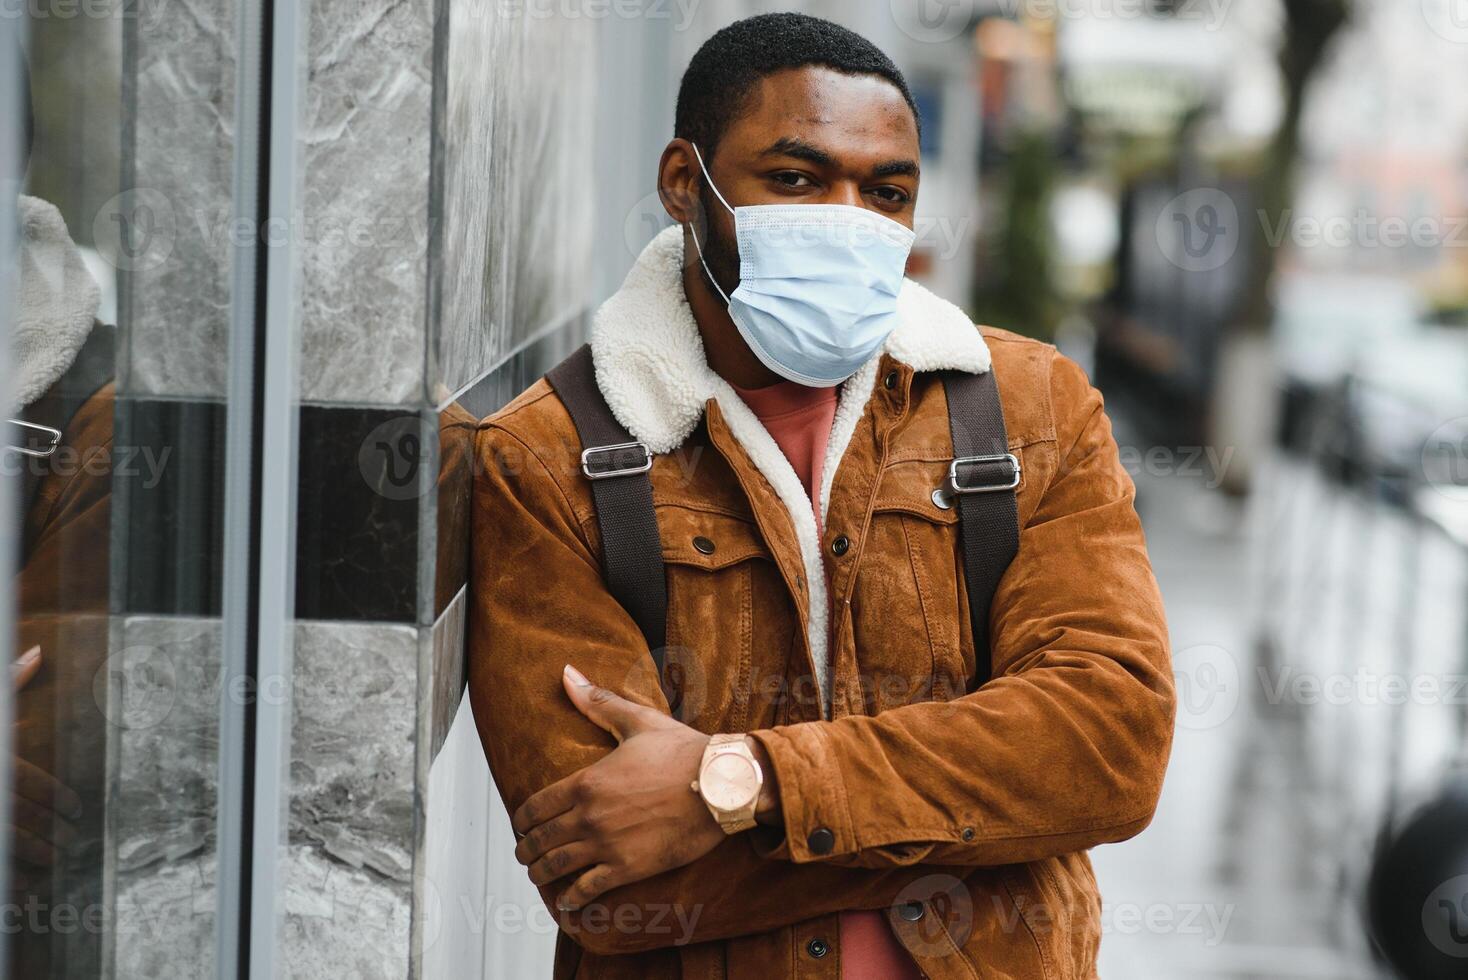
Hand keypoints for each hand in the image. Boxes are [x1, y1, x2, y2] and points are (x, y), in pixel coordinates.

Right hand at [11, 646, 81, 869]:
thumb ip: (7, 681)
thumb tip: (36, 652)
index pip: (30, 779)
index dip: (57, 796)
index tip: (74, 809)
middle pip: (21, 814)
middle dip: (49, 832)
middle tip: (70, 843)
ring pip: (3, 839)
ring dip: (31, 853)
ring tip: (52, 861)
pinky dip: (4, 874)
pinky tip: (18, 883)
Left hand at [512, 664, 722, 910]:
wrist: (722, 785)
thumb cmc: (683, 750)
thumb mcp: (638, 721)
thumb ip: (597, 702)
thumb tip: (567, 673)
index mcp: (586, 781)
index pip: (534, 807)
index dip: (521, 819)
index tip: (521, 825)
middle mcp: (589, 815)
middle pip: (539, 840)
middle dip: (526, 848)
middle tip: (525, 853)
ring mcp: (607, 844)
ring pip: (556, 867)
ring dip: (540, 873)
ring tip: (538, 875)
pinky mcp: (629, 867)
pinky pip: (588, 890)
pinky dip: (572, 898)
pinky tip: (569, 900)